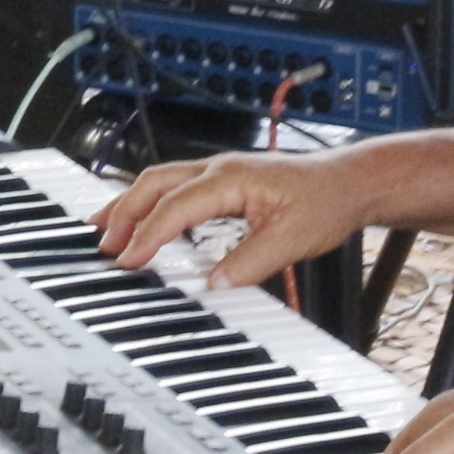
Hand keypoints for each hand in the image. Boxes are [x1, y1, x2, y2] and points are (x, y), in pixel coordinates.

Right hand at [92, 145, 375, 289]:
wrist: (350, 182)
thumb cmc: (326, 202)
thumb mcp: (291, 240)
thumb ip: (248, 264)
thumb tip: (212, 285)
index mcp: (231, 177)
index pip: (176, 206)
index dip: (148, 234)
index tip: (128, 260)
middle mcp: (219, 168)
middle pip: (155, 183)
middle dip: (124, 213)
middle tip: (104, 245)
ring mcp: (219, 171)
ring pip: (160, 180)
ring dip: (131, 204)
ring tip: (104, 228)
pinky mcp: (224, 180)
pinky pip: (175, 186)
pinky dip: (150, 202)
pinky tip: (143, 218)